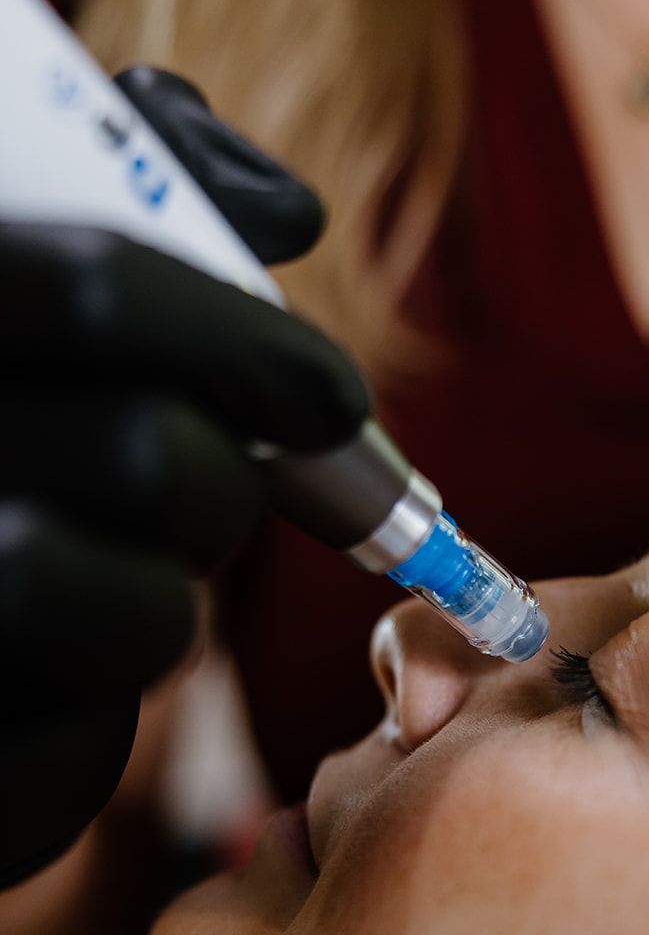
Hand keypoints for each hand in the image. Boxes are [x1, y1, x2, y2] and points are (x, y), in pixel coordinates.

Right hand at [0, 70, 368, 884]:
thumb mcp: (9, 237)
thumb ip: (132, 177)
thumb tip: (291, 215)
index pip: (99, 294)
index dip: (246, 343)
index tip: (330, 393)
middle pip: (149, 461)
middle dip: (227, 481)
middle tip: (211, 488)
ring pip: (140, 617)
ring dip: (164, 599)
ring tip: (101, 578)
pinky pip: (75, 757)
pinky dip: (98, 715)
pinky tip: (52, 667)